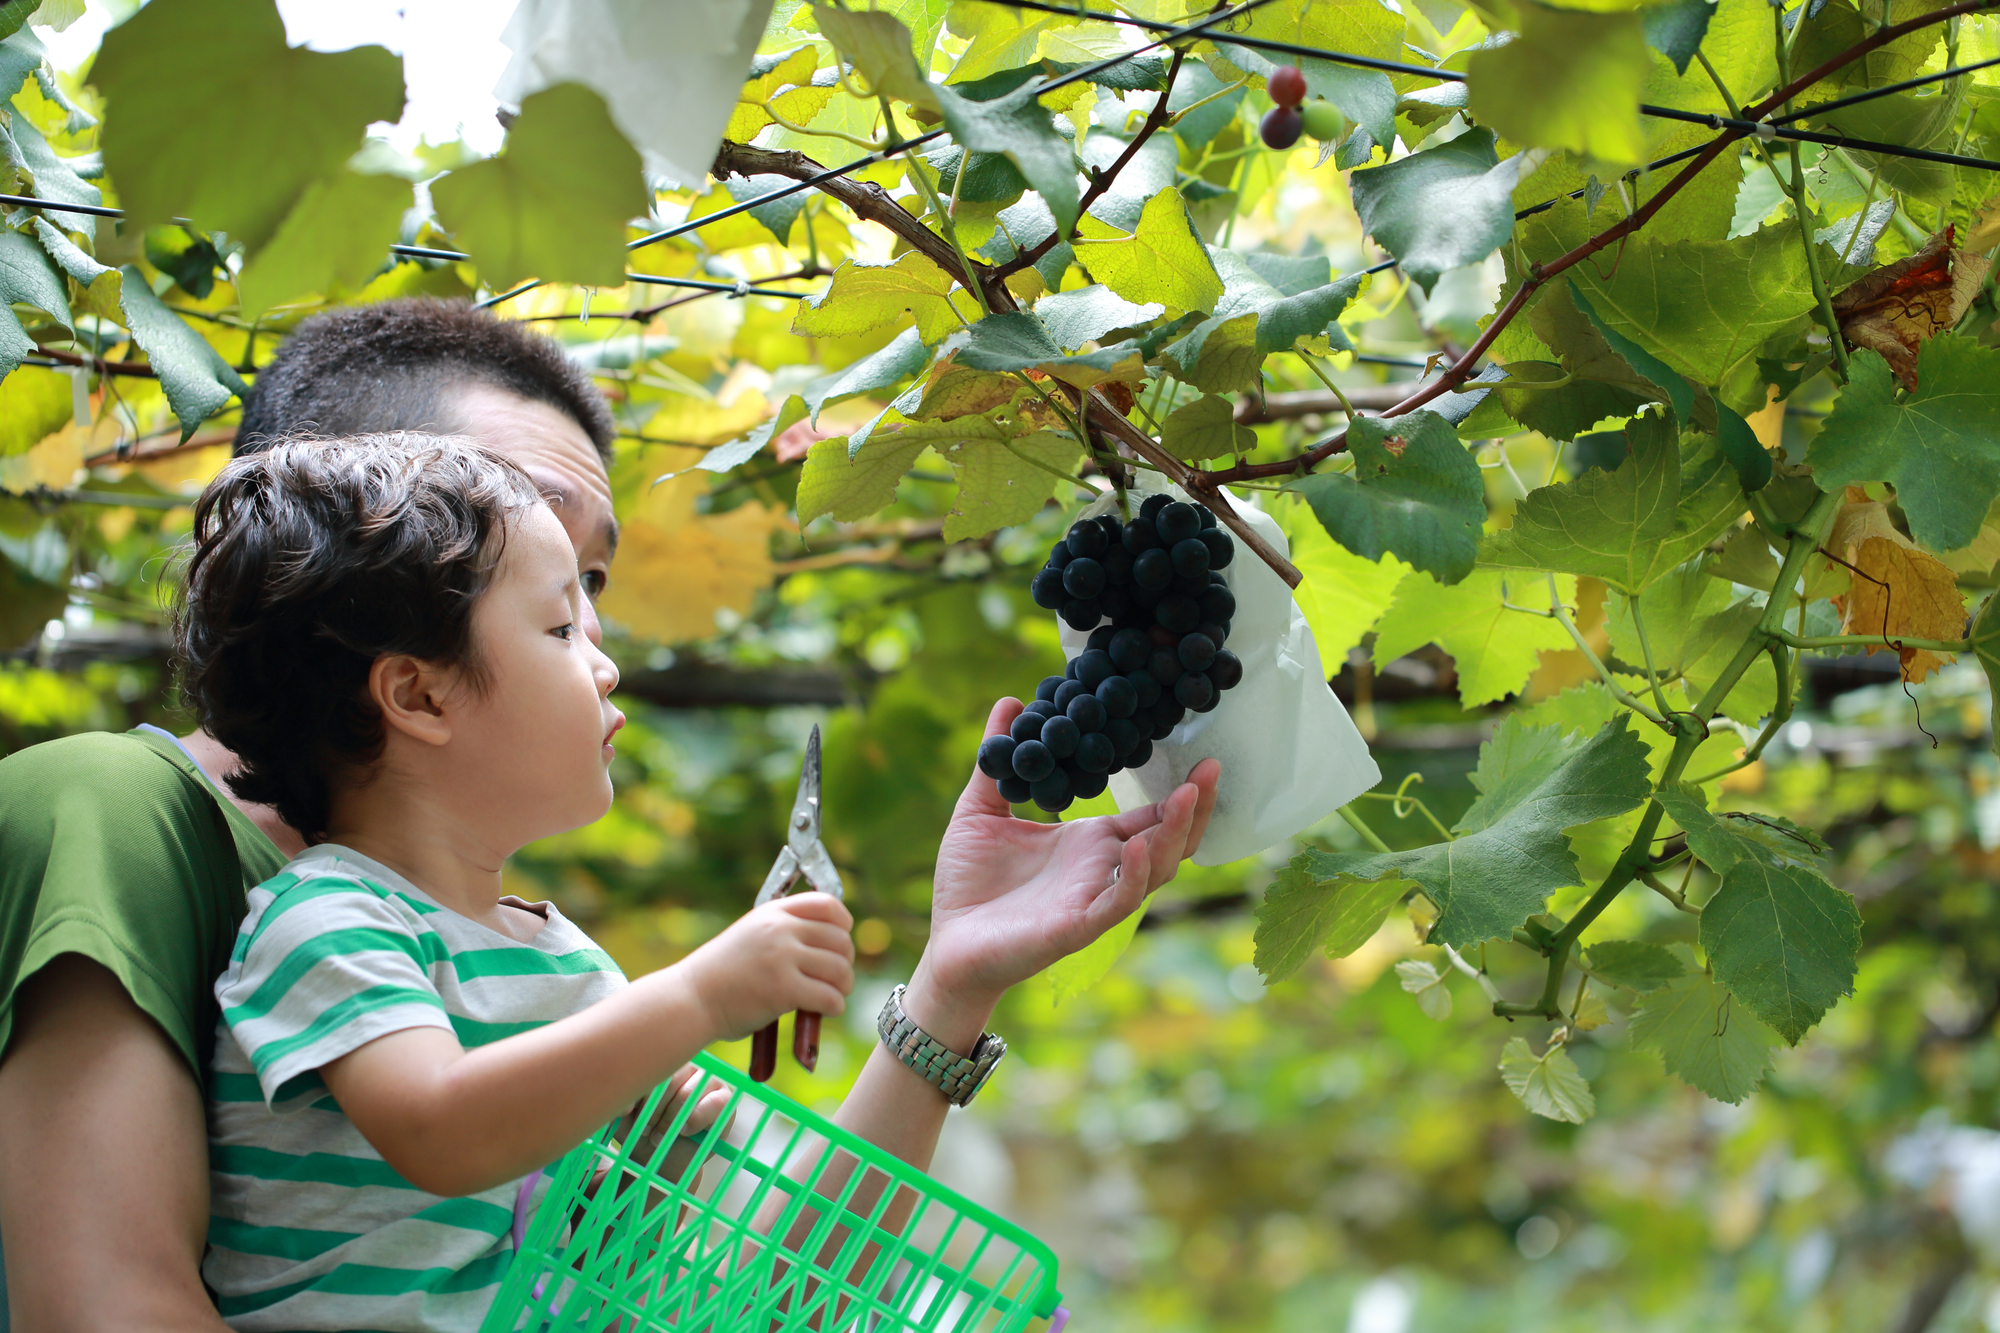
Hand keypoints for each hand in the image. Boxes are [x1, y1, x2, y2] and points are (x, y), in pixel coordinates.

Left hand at [618, 1064, 732, 1181]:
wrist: (659, 1159)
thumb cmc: (641, 1132)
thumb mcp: (625, 1116)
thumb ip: (623, 1103)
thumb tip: (625, 1106)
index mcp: (663, 1063)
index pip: (652, 1065)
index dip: (642, 1092)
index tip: (630, 1113)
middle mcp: (688, 1066)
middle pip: (670, 1078)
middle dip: (655, 1110)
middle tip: (647, 1130)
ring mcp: (708, 1080)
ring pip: (688, 1093)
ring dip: (671, 1119)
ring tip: (661, 1135)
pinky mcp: (725, 1098)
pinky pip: (713, 1103)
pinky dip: (695, 1121)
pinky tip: (685, 1132)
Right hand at [681, 895, 854, 1040]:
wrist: (692, 998)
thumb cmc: (723, 973)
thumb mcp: (752, 934)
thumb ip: (785, 931)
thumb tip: (833, 941)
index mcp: (774, 912)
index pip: (828, 905)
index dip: (843, 924)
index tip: (841, 941)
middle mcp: (780, 929)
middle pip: (840, 940)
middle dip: (845, 962)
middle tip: (836, 978)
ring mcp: (782, 958)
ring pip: (840, 970)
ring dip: (843, 986)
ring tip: (832, 995)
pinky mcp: (784, 989)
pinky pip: (829, 997)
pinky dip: (833, 1007)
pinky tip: (824, 1011)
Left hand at [915, 698, 1219, 1019]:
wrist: (947, 943)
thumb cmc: (968, 882)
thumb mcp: (980, 811)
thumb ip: (997, 762)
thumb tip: (1009, 702)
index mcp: (1090, 844)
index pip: (1151, 817)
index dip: (1181, 793)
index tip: (1205, 759)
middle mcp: (1103, 870)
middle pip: (1170, 843)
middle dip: (1196, 810)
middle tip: (1212, 770)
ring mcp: (1095, 899)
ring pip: (1156, 870)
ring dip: (1174, 835)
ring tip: (1185, 798)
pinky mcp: (1078, 927)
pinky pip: (1119, 901)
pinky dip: (1136, 874)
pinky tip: (1139, 844)